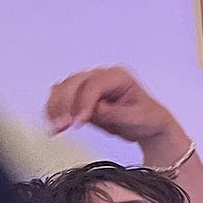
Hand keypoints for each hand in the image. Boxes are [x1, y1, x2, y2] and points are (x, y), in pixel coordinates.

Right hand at [45, 66, 184, 149]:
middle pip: (74, 83)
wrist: (147, 127)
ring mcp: (88, 86)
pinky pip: (61, 98)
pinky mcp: (80, 98)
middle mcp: (101, 77)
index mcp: (118, 76)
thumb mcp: (138, 118)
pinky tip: (54, 123)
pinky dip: (54, 110)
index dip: (84, 101)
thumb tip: (96, 110)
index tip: (80, 120)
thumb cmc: (147, 118)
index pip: (94, 84)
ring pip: (63, 89)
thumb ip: (116, 113)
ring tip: (57, 126)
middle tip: (63, 124)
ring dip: (56, 107)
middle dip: (65, 103)